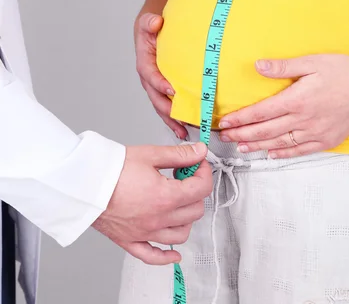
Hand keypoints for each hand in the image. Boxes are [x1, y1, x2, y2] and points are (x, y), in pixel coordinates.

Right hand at [93, 142, 211, 263]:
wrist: (82, 182)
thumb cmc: (110, 168)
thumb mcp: (149, 154)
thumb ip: (179, 155)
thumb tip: (199, 151)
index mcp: (166, 197)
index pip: (201, 188)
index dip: (204, 172)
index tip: (198, 163)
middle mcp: (158, 219)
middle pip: (195, 211)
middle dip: (196, 192)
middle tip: (185, 177)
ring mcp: (145, 233)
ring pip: (181, 234)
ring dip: (186, 218)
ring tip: (178, 202)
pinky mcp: (130, 241)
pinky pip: (153, 256)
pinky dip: (167, 257)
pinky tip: (174, 254)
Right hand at [134, 12, 186, 139]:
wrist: (151, 33)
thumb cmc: (150, 29)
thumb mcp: (147, 22)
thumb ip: (149, 22)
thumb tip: (156, 22)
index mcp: (145, 63)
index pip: (150, 75)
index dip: (159, 83)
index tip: (172, 90)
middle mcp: (149, 79)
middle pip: (156, 98)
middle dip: (167, 110)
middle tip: (180, 118)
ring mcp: (156, 88)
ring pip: (162, 107)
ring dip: (172, 120)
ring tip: (184, 131)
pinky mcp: (164, 91)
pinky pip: (169, 107)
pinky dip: (176, 119)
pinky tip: (186, 129)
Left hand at [219, 52, 348, 157]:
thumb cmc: (344, 71)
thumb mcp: (312, 62)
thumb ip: (283, 67)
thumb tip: (258, 66)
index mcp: (296, 100)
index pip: (260, 113)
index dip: (240, 119)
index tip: (224, 122)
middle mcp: (303, 120)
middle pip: (265, 131)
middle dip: (242, 134)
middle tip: (225, 137)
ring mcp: (315, 133)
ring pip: (280, 143)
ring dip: (258, 146)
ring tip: (241, 147)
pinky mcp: (327, 140)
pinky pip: (300, 151)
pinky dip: (283, 154)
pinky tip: (271, 154)